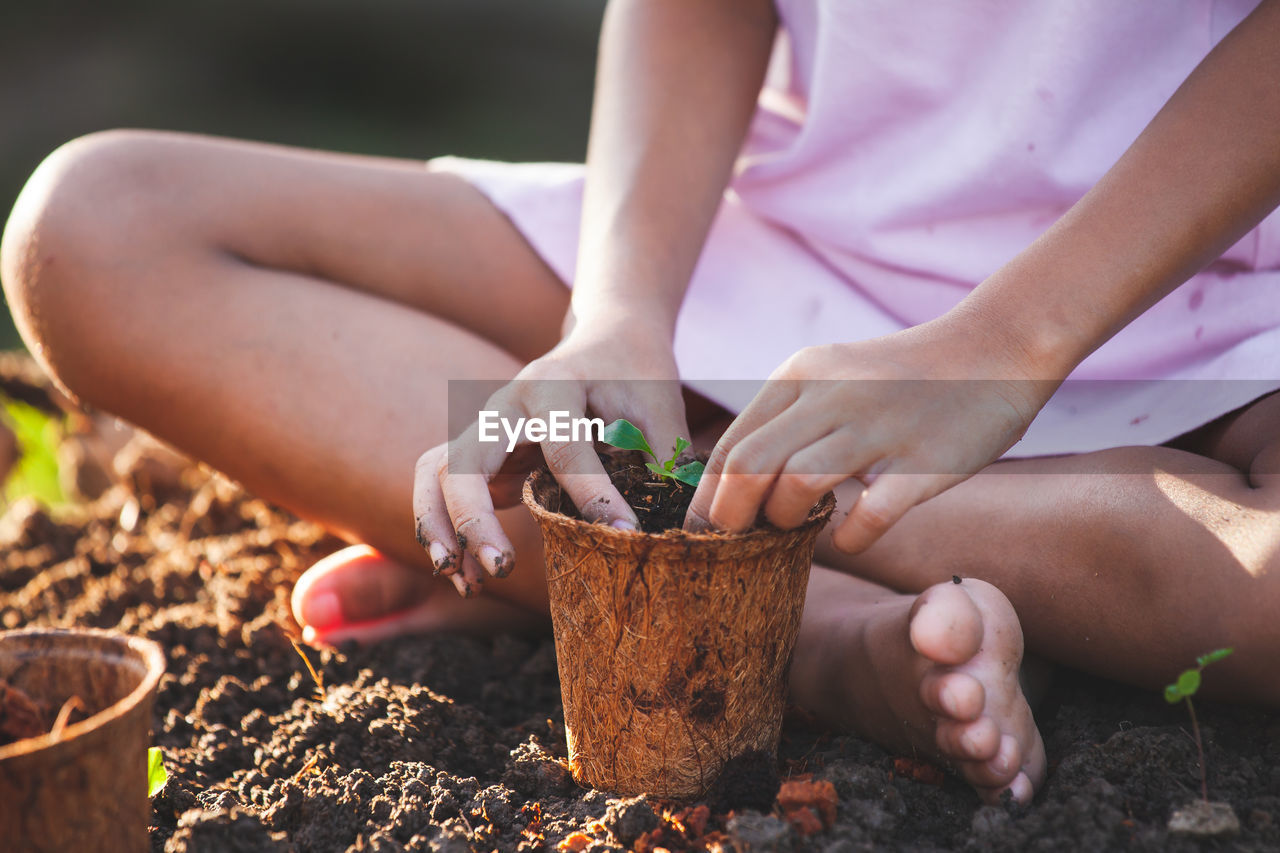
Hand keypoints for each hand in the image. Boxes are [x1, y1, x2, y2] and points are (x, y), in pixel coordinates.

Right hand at [413, 321, 689, 595]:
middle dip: (473, 518)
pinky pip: (443, 489)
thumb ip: (664, 457)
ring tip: (465, 580)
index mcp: (553, 384)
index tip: (624, 535)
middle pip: (463, 459)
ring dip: (439, 527)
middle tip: (502, 569)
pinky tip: (468, 574)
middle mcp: (505, 404)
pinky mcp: (481, 453)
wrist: (606, 340)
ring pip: (436, 473)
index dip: (594, 494)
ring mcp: (485, 427)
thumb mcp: (660, 405)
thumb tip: (678, 525)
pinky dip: (444, 529)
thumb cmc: (635, 373)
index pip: (565, 446)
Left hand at [684, 316, 1057, 551]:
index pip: (730, 446)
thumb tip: (734, 486)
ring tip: (796, 530)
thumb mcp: (831, 375)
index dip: (708, 499)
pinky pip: (871, 514)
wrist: (995, 347)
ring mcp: (879, 425)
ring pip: (797, 485)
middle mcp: (831, 394)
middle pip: (749, 467)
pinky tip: (851, 537)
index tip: (706, 534)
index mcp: (800, 374)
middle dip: (732, 518)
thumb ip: (786, 419)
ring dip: (786, 522)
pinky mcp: (925, 459)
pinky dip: (851, 538)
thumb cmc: (901, 378)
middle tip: (739, 544)